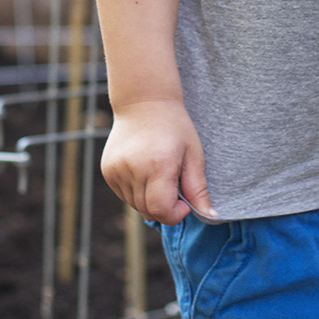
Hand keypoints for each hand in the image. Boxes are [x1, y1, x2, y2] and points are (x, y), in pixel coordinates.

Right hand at [100, 98, 217, 224]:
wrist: (143, 101)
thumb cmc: (174, 126)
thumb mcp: (193, 154)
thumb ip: (199, 189)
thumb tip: (211, 216)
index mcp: (158, 165)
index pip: (162, 211)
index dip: (176, 213)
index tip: (183, 200)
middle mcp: (133, 169)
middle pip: (148, 211)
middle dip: (164, 207)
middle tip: (173, 181)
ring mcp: (116, 170)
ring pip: (135, 205)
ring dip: (149, 199)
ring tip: (157, 172)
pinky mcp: (107, 170)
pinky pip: (124, 195)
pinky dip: (136, 191)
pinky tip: (143, 169)